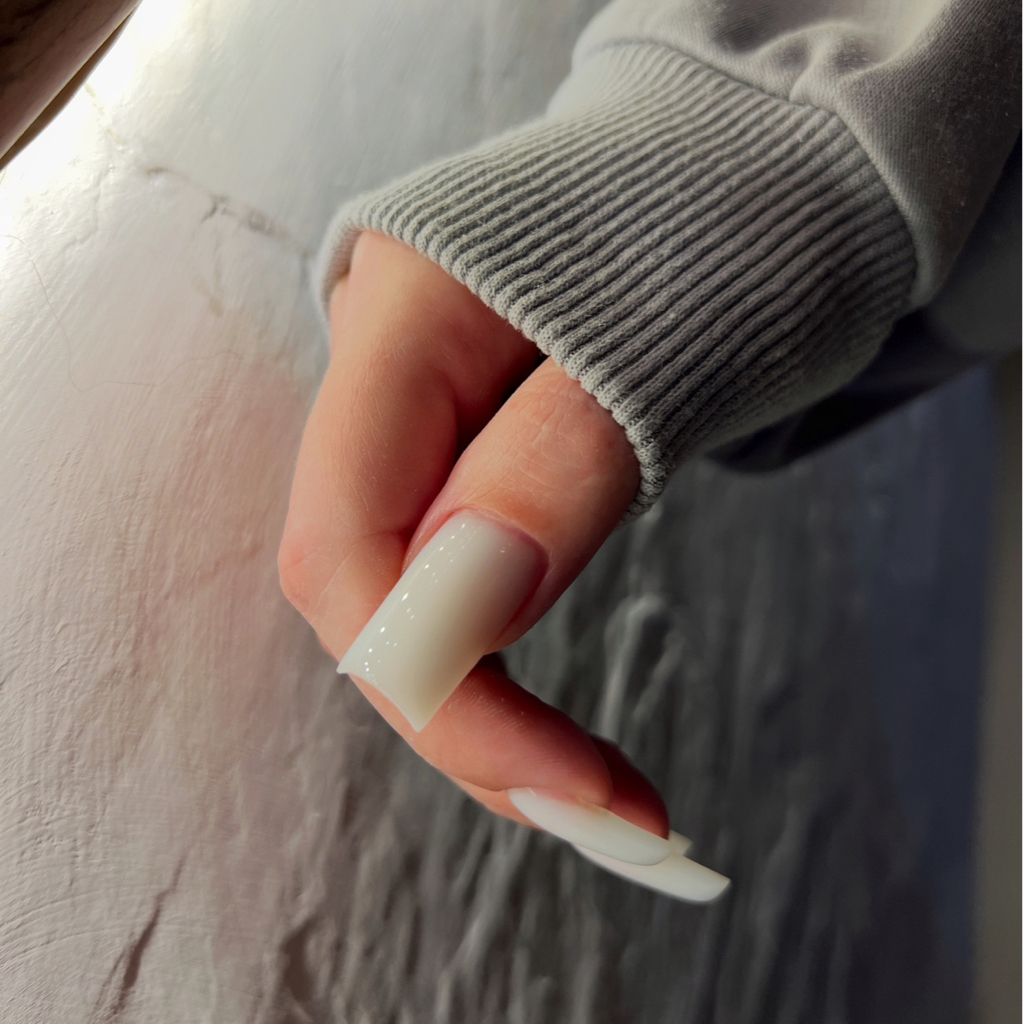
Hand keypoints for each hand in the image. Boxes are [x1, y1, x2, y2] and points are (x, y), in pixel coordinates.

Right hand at [279, 232, 667, 851]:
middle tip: (608, 820)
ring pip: (405, 601)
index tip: (569, 781)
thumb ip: (551, 462)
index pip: (347, 541)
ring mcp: (416, 423)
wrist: (753, 177)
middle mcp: (381, 381)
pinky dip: (502, 670)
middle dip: (466, 723)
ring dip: (486, 716)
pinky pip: (452, 581)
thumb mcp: (663, 339)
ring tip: (601, 799)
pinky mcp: (464, 459)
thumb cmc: (723, 228)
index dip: (432, 680)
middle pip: (366, 590)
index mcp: (401, 319)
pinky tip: (557, 730)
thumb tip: (461, 608)